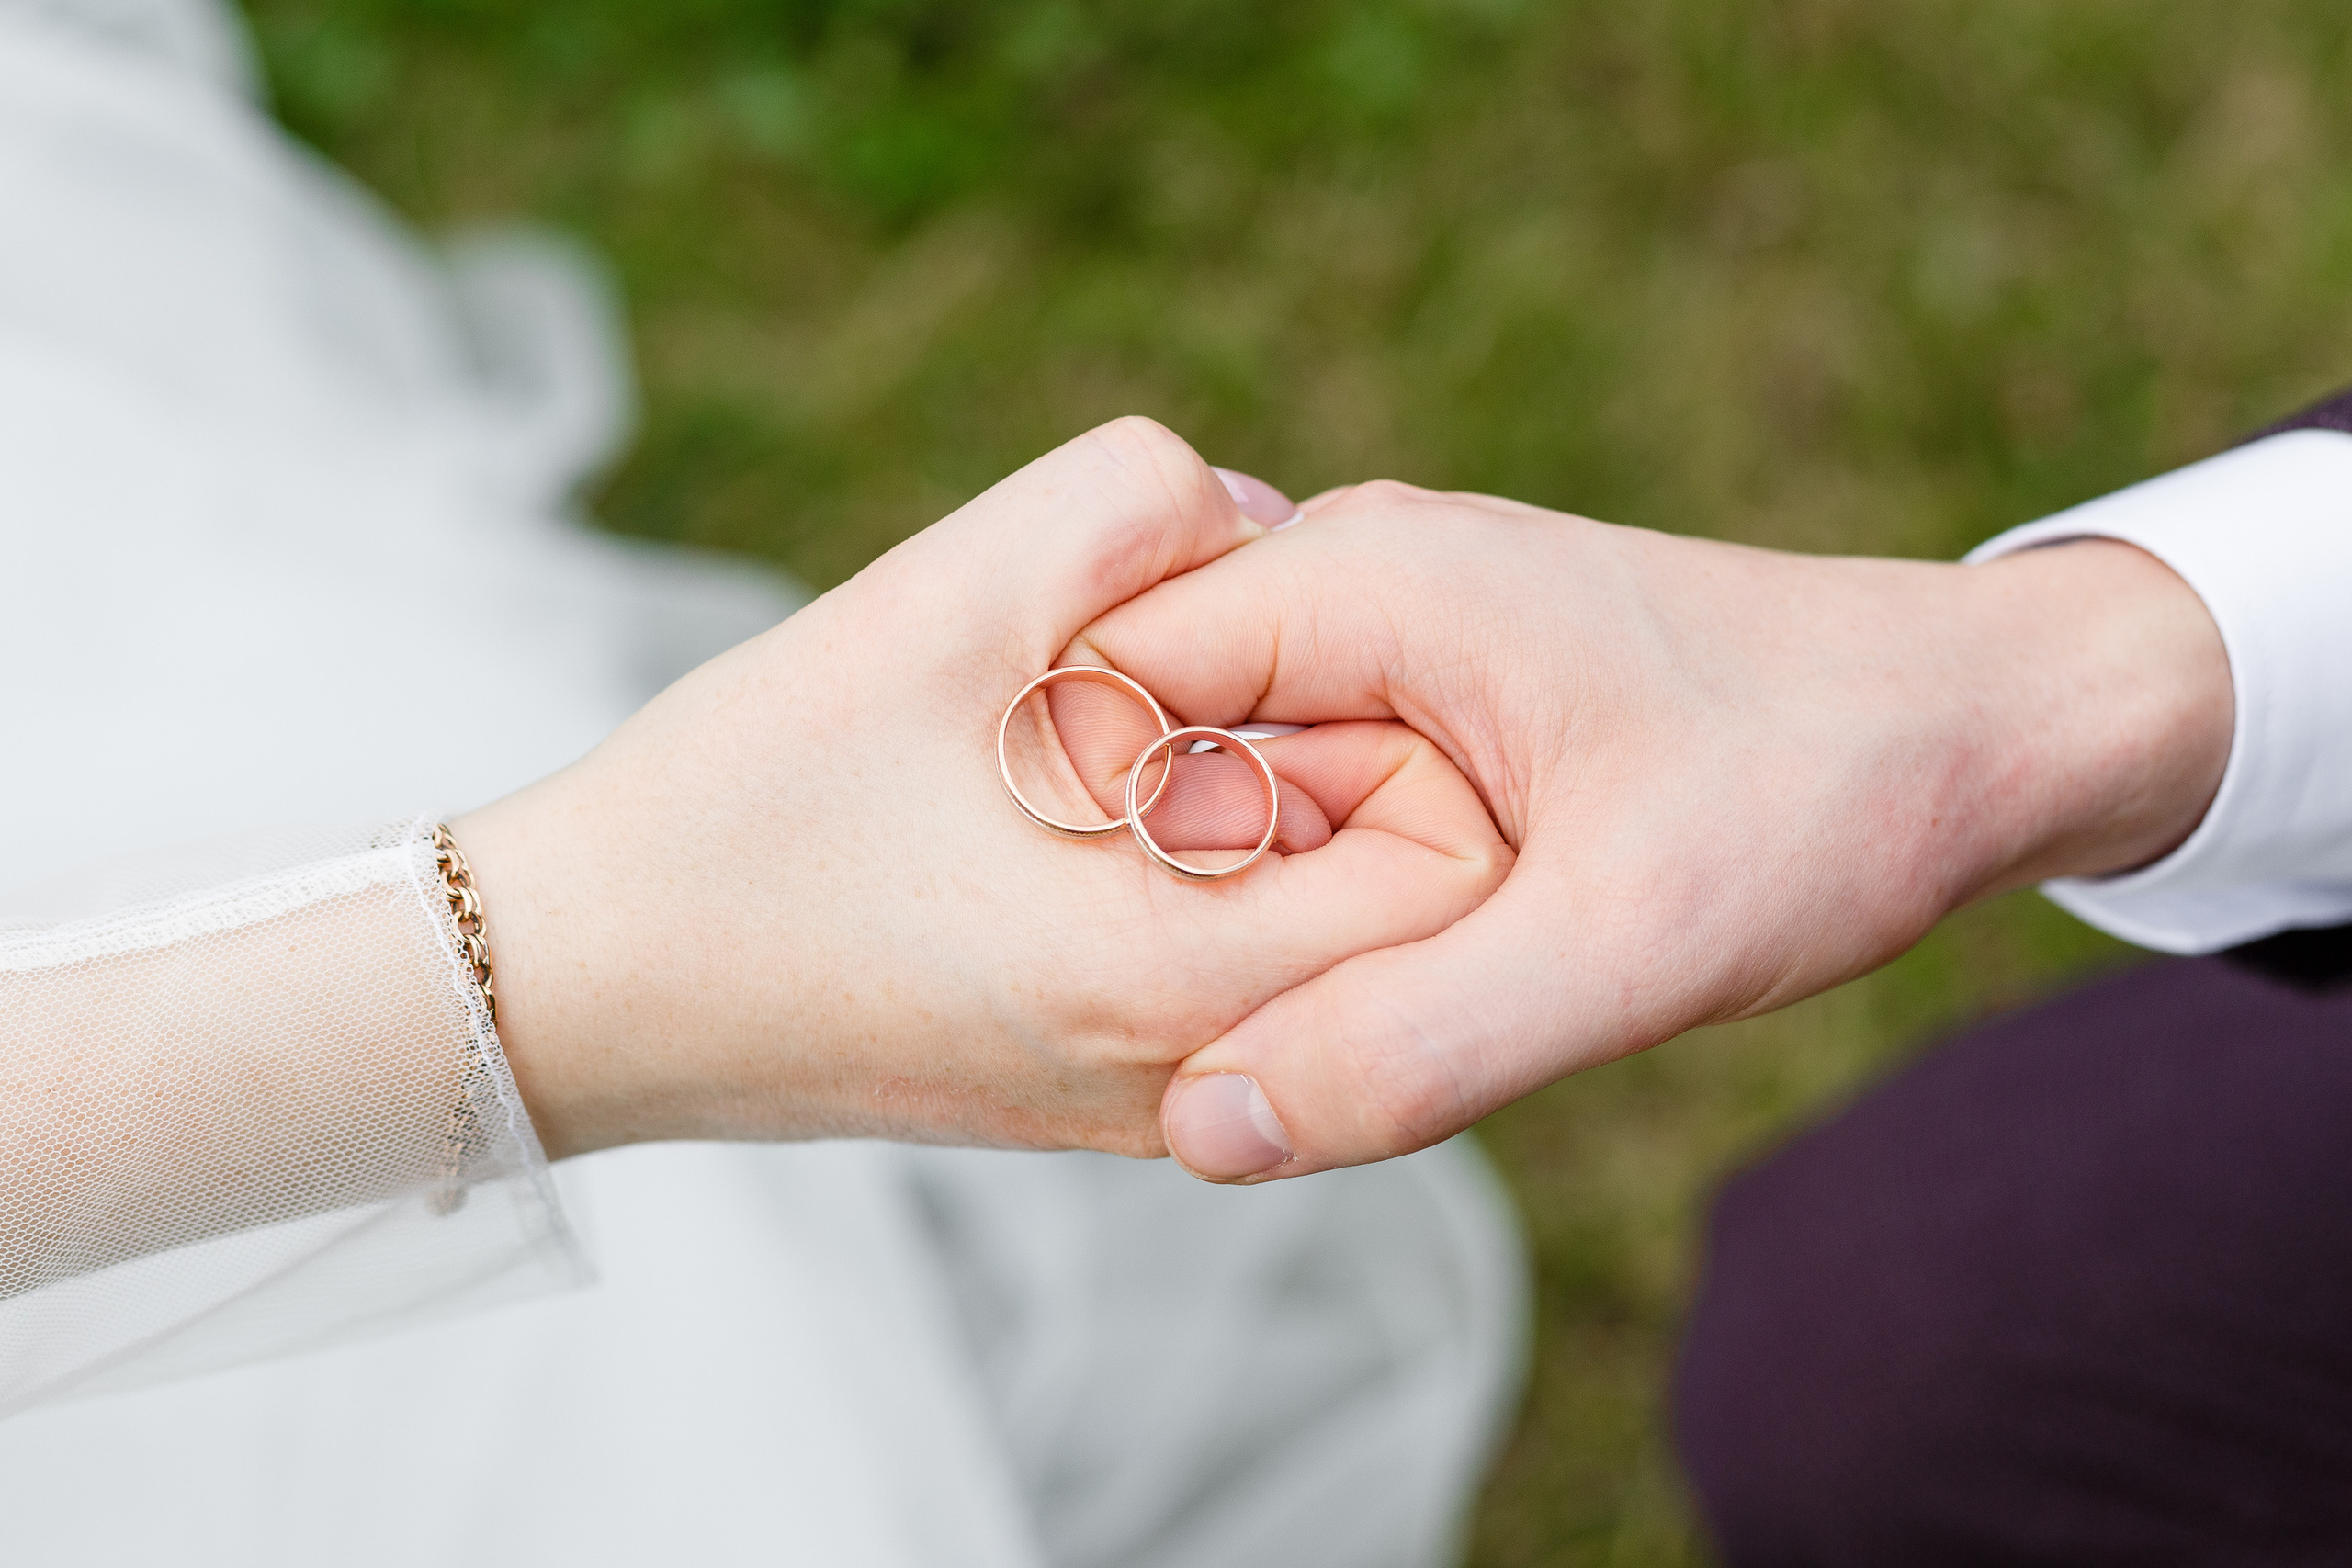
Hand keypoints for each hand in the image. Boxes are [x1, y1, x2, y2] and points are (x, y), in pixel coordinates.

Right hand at [456, 423, 1510, 1159]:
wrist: (593, 983)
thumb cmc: (746, 802)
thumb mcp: (940, 593)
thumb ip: (1138, 503)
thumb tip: (1262, 523)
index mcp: (1175, 971)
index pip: (1456, 866)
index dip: (1406, 725)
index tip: (1280, 655)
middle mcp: (1195, 1072)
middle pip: (1411, 907)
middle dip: (1345, 757)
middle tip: (1201, 680)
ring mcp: (1152, 1101)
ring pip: (1331, 939)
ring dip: (1277, 809)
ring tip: (1134, 738)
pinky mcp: (1103, 1094)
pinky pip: (1248, 970)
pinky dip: (1219, 872)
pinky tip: (1099, 803)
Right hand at [1078, 483, 2232, 1178]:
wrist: (1988, 720)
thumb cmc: (1832, 792)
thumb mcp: (1631, 941)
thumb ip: (1414, 1038)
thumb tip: (1206, 1127)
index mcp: (1365, 578)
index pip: (1102, 688)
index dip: (1090, 841)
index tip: (1133, 964)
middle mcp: (1359, 575)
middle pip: (1154, 734)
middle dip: (1174, 880)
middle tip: (1246, 1010)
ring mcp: (1400, 627)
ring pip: (1233, 771)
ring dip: (1253, 890)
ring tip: (1326, 991)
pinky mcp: (1441, 685)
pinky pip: (1315, 783)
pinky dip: (1320, 877)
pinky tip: (1376, 954)